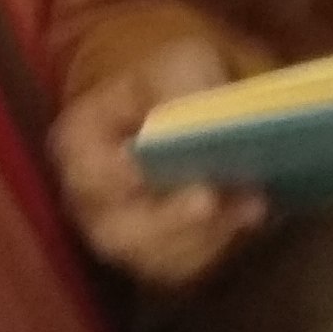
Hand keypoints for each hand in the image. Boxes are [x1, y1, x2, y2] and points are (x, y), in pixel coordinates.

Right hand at [49, 40, 267, 285]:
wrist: (195, 116)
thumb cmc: (174, 84)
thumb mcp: (179, 63)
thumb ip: (185, 82)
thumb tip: (206, 111)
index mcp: (80, 144)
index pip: (85, 171)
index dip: (112, 178)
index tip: (141, 174)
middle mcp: (90, 201)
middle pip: (119, 229)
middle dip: (169, 219)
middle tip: (211, 200)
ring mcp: (122, 236)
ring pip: (154, 256)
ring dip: (205, 235)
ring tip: (252, 204)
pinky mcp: (157, 257)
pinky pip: (182, 268)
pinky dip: (217, 246)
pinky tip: (248, 217)